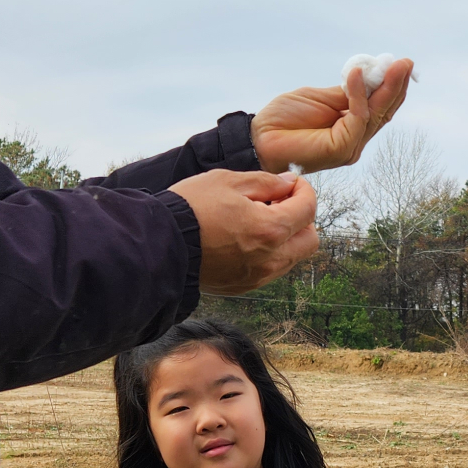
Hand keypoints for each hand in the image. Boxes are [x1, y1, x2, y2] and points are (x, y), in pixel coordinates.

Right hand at [168, 169, 318, 294]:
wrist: (158, 246)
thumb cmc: (190, 209)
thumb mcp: (228, 181)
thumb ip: (266, 182)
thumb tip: (288, 184)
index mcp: (270, 229)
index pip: (308, 209)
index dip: (304, 190)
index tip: (291, 183)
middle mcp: (270, 258)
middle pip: (310, 240)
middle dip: (302, 218)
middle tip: (280, 202)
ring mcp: (258, 276)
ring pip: (292, 257)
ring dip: (287, 237)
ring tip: (259, 219)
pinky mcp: (243, 286)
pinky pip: (271, 269)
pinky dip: (270, 253)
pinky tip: (247, 238)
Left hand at [252, 61, 413, 173]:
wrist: (260, 137)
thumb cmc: (284, 120)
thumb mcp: (319, 98)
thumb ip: (345, 93)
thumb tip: (368, 75)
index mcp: (351, 127)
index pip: (379, 107)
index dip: (391, 86)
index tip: (400, 64)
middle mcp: (355, 139)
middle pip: (384, 111)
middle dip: (396, 85)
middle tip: (406, 63)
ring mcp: (351, 146)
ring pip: (376, 114)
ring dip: (387, 87)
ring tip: (396, 65)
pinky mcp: (342, 148)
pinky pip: (357, 117)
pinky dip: (358, 94)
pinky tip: (357, 74)